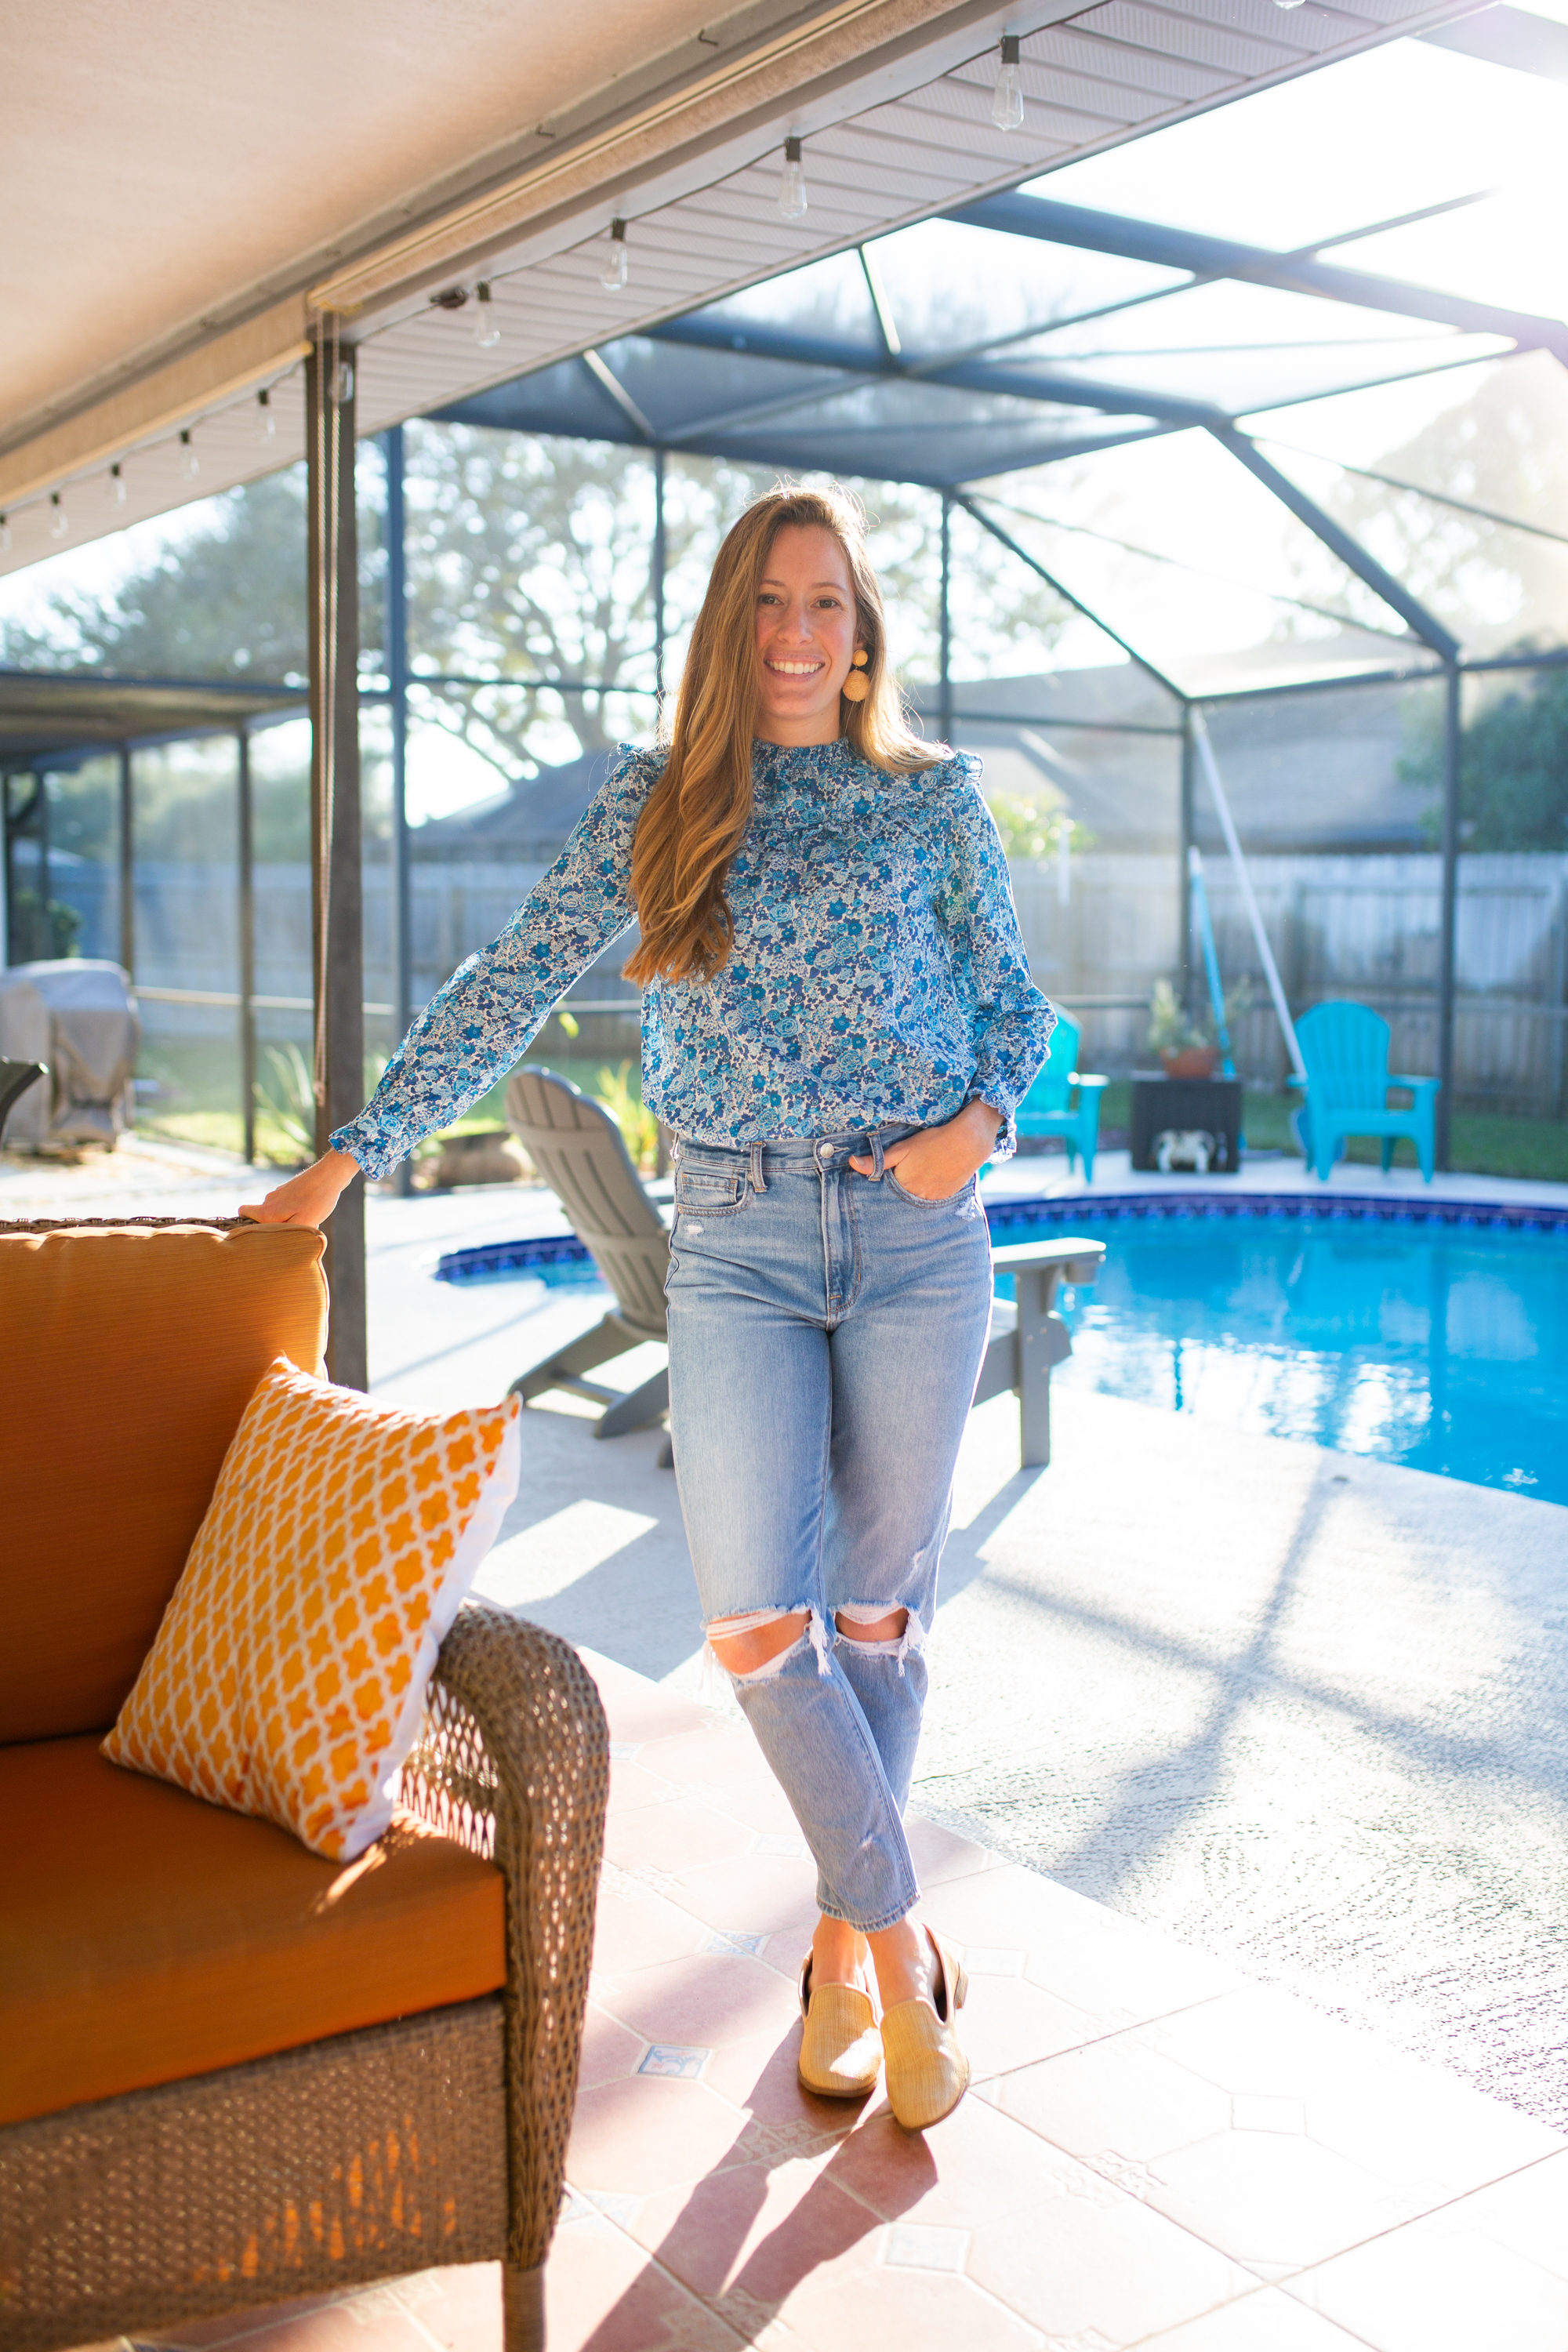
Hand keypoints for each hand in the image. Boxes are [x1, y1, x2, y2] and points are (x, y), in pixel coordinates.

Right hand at [240, 1147, 360, 1227]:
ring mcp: (279, 1193)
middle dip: (275, 1226)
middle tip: (293, 1229)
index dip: (246, 1224)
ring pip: (277, 1211)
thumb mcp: (303, 1224)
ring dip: (288, 1218)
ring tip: (307, 1219)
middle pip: (262, 1217)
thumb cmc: (317, 1200)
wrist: (331, 1174)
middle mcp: (269, 1200)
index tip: (260, 1234)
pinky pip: (287, 1205)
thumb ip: (285, 1234)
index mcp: (268, 1210)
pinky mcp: (290, 1189)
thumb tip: (273, 1240)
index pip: (242, 1213)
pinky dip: (296, 1210)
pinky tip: (312, 1210)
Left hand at [850, 1100, 998, 1198]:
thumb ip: (877, 1160)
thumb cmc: (932, 1142)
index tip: (883, 1181)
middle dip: (897, 1194)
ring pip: (915, 1202)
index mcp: (903, 1185)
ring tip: (916, 1180)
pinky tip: (929, 1182)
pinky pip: (930, 1202)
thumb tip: (851, 1163)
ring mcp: (933, 1200)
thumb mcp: (902, 1148)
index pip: (885, 1194)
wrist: (967, 1143)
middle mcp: (917, 1197)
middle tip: (903, 1178)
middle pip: (900, 1200)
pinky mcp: (945, 1198)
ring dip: (912, 1195)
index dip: (884, 1187)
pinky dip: (926, 1195)